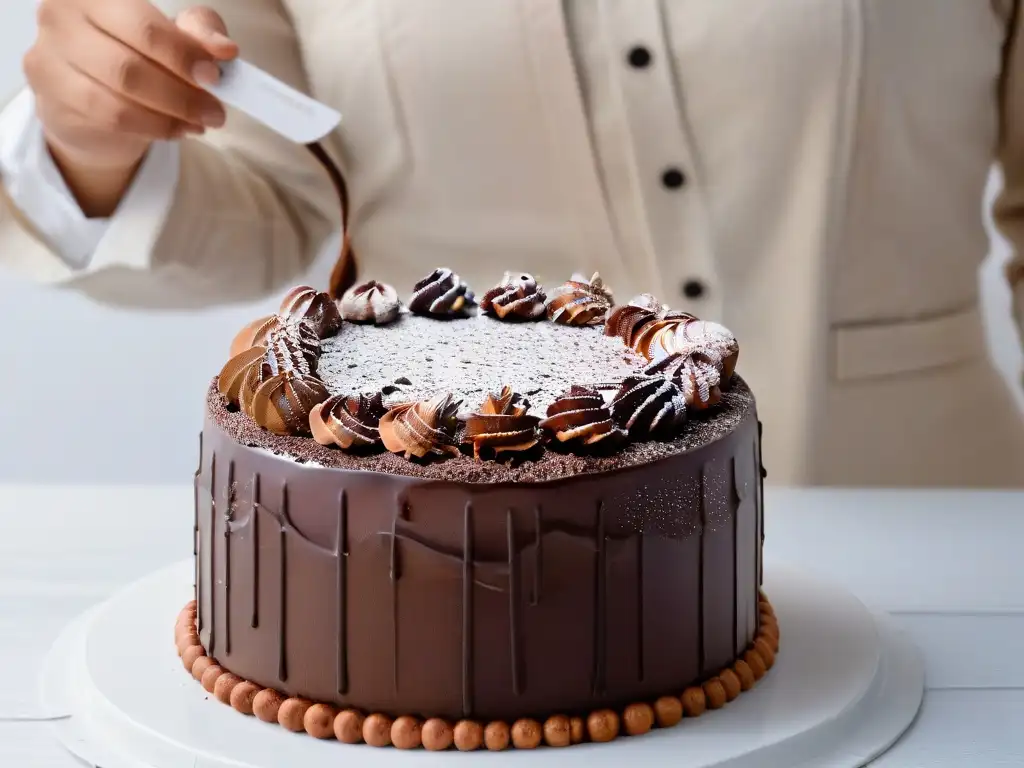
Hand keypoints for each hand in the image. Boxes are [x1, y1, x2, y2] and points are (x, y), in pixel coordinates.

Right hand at [22, 2, 238, 214]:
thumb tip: (223, 48)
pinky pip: (111, 118)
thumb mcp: (175, 34)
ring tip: (201, 122)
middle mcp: (62, 16)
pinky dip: (154, 127)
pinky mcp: (52, 95)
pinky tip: (177, 129)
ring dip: (170, 115)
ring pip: (119, 97)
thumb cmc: (137, 52)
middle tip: (214, 110)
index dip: (183, 53)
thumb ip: (199, 32)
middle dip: (182, 93)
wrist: (91, 97)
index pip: (143, 25)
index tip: (215, 76)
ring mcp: (50, 56)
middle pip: (130, 65)